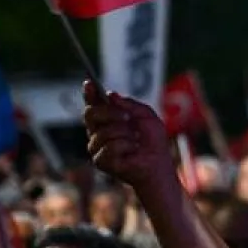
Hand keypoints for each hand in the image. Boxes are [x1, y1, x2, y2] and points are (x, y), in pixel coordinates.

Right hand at [83, 81, 175, 201]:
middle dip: (110, 113)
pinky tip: (133, 151)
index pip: (93, 104)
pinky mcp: (100, 161)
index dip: (89, 93)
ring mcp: (96, 147)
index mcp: (107, 119)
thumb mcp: (147, 117)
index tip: (89, 83)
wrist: (158, 165)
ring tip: (136, 140)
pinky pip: (110, 147)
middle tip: (127, 117)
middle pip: (90, 114)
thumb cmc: (152, 142)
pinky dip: (126, 146)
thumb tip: (111, 94)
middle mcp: (97, 131)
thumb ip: (130, 105)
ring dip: (125, 134)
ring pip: (103, 132)